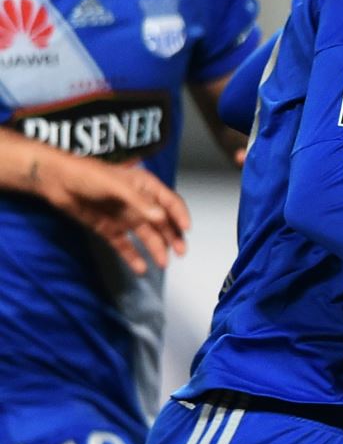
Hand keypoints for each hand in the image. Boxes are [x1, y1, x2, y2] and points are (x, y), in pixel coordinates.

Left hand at [33, 151, 190, 272]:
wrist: (56, 182)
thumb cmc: (85, 174)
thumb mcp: (116, 185)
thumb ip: (140, 203)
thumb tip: (160, 218)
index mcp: (145, 188)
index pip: (170, 203)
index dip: (180, 216)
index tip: (186, 229)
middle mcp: (139, 204)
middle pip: (163, 224)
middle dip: (173, 238)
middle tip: (179, 251)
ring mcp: (125, 218)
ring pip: (147, 237)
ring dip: (157, 250)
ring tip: (162, 263)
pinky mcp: (110, 230)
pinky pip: (126, 247)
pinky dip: (133, 258)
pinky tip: (141, 268)